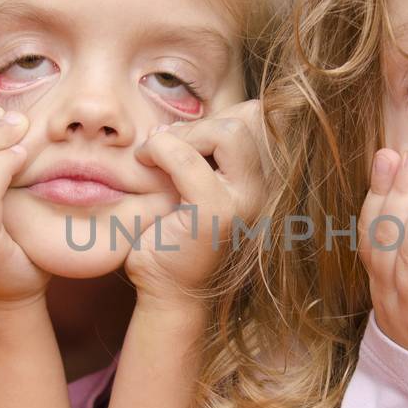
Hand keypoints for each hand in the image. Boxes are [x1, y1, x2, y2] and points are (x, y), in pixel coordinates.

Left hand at [129, 100, 266, 306]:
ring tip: (156, 155)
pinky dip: (160, 151)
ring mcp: (246, 202)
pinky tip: (144, 163)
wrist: (167, 289)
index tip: (184, 142)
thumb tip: (176, 118)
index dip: (216, 119)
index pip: (257, 118)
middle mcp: (263, 190)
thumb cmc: (175, 235)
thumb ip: (201, 150)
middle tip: (165, 148)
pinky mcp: (217, 214)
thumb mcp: (194, 182)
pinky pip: (187, 158)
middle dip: (198, 125)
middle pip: (246, 119)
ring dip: (183, 135)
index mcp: (260, 180)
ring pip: (229, 130)